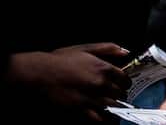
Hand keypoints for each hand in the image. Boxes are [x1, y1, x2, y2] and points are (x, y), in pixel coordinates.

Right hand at [3, 44, 130, 120]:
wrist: (40, 73)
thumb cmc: (60, 60)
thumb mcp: (85, 48)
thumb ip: (108, 48)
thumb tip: (125, 52)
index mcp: (103, 68)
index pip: (124, 78)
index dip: (125, 81)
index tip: (123, 83)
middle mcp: (100, 84)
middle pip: (120, 93)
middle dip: (120, 93)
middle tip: (117, 94)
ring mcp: (91, 97)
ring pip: (112, 106)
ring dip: (114, 106)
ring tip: (113, 105)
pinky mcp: (80, 109)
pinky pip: (98, 118)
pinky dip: (104, 118)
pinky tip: (105, 116)